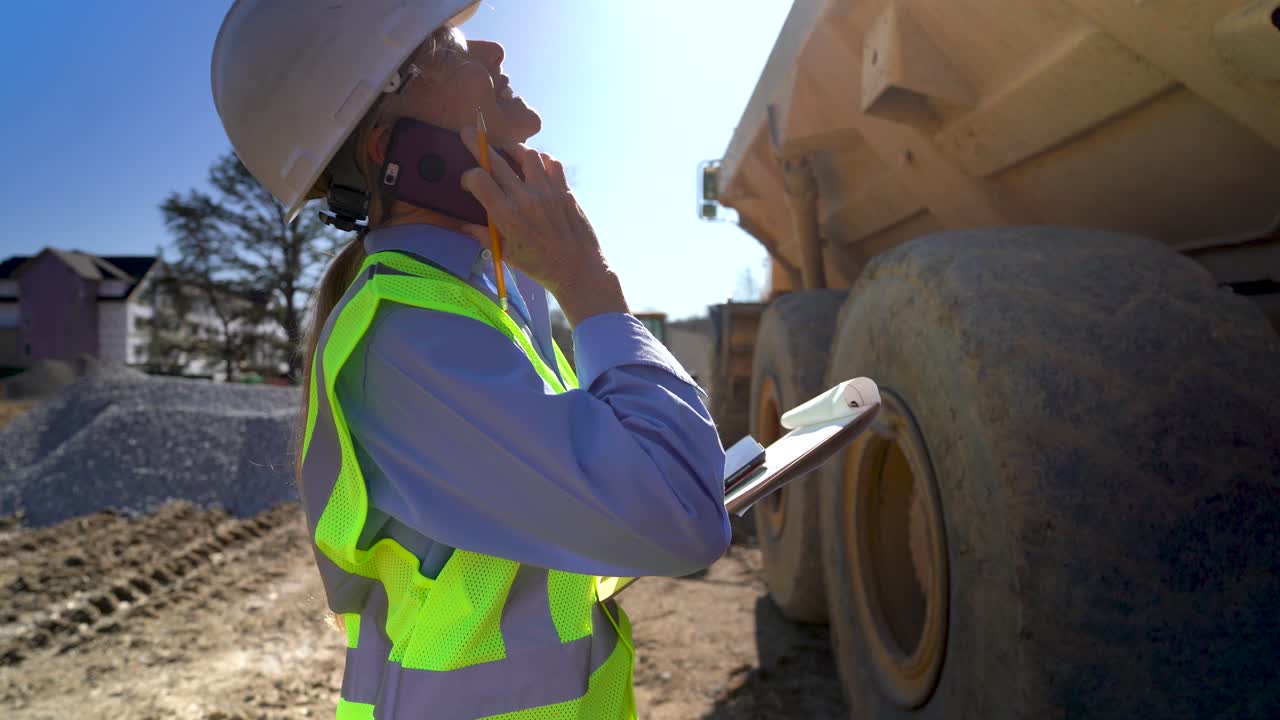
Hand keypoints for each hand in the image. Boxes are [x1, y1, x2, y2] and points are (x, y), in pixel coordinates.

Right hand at [458, 126, 627, 326]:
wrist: (578, 269)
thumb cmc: (539, 266)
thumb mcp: (505, 253)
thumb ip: (482, 235)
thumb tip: (461, 224)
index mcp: (507, 216)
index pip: (479, 179)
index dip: (468, 175)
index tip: (468, 182)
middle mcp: (526, 198)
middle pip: (496, 160)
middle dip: (478, 144)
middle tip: (469, 133)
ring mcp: (548, 191)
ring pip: (527, 154)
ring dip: (513, 148)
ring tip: (506, 150)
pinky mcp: (565, 190)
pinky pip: (552, 163)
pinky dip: (541, 159)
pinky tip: (535, 165)